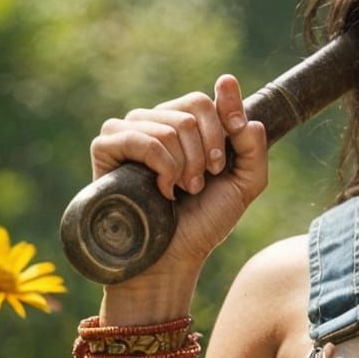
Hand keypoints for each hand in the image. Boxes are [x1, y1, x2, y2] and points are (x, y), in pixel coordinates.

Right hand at [89, 74, 269, 279]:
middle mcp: (156, 122)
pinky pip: (141, 137)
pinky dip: (161, 167)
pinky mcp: (105, 146)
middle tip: (201, 183)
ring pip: (172, 125)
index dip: (227, 111)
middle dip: (209, 150)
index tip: (233, 136)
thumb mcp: (243, 185)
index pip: (205, 100)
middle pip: (194, 108)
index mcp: (185, 127)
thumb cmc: (204, 222)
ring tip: (180, 190)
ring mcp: (128, 131)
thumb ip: (254, 149)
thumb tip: (245, 113)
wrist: (172, 258)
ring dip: (186, 166)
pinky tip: (160, 190)